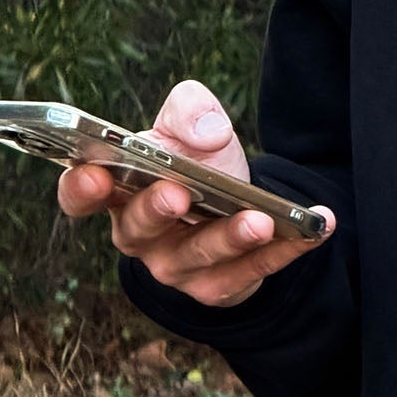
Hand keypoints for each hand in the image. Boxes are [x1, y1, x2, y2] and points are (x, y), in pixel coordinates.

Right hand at [55, 79, 318, 309]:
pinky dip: (284, 252)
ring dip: (230, 238)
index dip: (81, 188)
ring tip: (260, 220)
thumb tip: (206, 132)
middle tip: (178, 195)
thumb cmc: (196, 162)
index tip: (94, 173)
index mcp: (118, 192)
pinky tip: (315, 229)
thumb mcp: (192, 125)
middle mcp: (140, 235)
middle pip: (139, 229)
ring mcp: (177, 266)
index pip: (82, 195)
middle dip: (157, 212)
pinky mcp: (218, 286)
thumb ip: (190, 110)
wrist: (235, 200)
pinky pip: (250, 273)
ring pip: (199, 256)